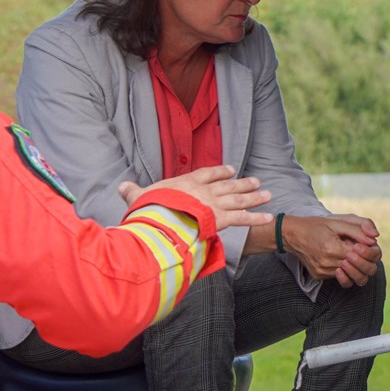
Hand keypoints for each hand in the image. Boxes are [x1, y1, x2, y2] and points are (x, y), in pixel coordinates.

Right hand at [118, 164, 272, 230]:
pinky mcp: (221, 219)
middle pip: (227, 185)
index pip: (207, 174)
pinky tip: (268, 216)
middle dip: (243, 183)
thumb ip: (133, 192)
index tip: (230, 170)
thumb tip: (121, 187)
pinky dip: (256, 218)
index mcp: (186, 183)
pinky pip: (242, 219)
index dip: (219, 172)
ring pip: (238, 199)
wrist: (160, 219)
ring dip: (254, 196)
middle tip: (257, 180)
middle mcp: (204, 191)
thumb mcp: (138, 197)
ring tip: (267, 193)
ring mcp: (214, 204)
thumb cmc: (149, 209)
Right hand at [279, 214, 381, 287]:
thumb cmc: (315, 225)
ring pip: (351, 277)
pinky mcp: (319, 276)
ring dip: (356, 267)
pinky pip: (339, 277)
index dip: (368, 250)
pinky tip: (339, 259)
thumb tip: (374, 238)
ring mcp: (323, 271)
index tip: (363, 243)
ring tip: (352, 256)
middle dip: (366, 262)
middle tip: (362, 252)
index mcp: (333, 248)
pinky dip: (343, 269)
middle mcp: (328, 263)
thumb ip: (358, 228)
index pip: (362, 255)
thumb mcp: (337, 221)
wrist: (292, 234)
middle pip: (360, 272)